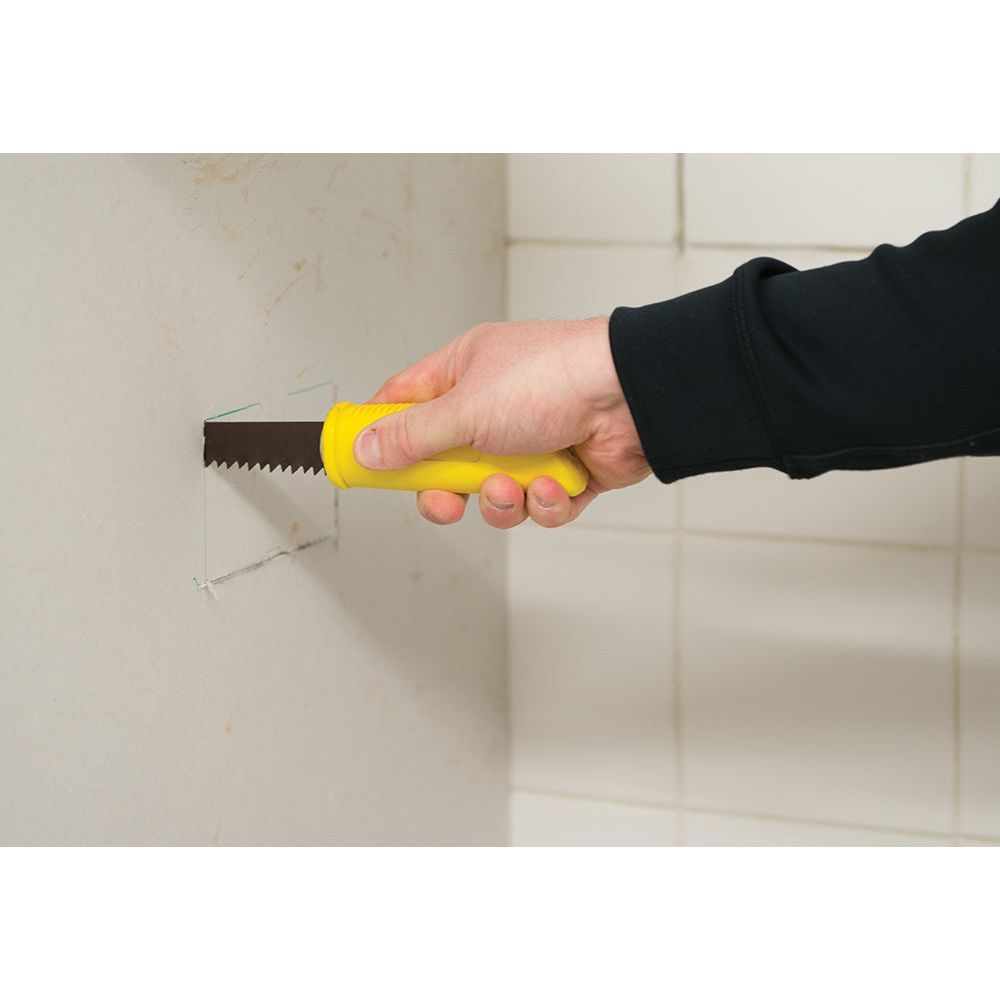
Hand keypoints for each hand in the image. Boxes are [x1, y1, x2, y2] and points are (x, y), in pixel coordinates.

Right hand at [355, 317, 650, 527]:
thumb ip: (412, 436)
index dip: (382, 434)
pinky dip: (543, 502)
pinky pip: (536, 506)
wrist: (632, 396)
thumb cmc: (554, 377)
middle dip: (445, 492)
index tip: (363, 463)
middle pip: (445, 464)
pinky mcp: (564, 473)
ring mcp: (531, 442)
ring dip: (499, 500)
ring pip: (491, 494)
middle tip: (446, 499)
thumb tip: (366, 449)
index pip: (405, 404)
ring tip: (512, 485)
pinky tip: (554, 484)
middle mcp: (495, 408)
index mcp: (465, 373)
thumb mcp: (465, 407)